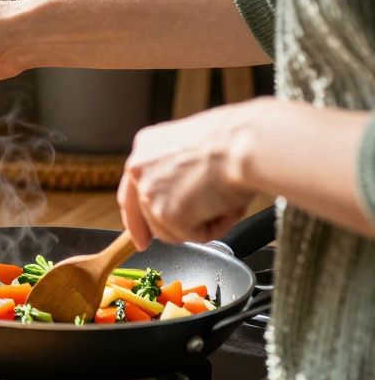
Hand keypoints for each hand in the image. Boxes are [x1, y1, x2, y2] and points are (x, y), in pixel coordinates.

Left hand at [119, 100, 264, 249]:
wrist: (246, 144)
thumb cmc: (235, 140)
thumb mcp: (195, 147)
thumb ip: (177, 170)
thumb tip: (183, 194)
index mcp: (145, 146)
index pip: (132, 189)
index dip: (138, 218)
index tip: (140, 239)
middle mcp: (138, 168)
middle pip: (147, 215)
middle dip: (172, 225)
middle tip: (196, 226)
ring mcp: (149, 193)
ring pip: (170, 230)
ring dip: (199, 223)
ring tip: (223, 200)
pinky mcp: (165, 214)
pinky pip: (192, 236)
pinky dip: (214, 228)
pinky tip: (225, 207)